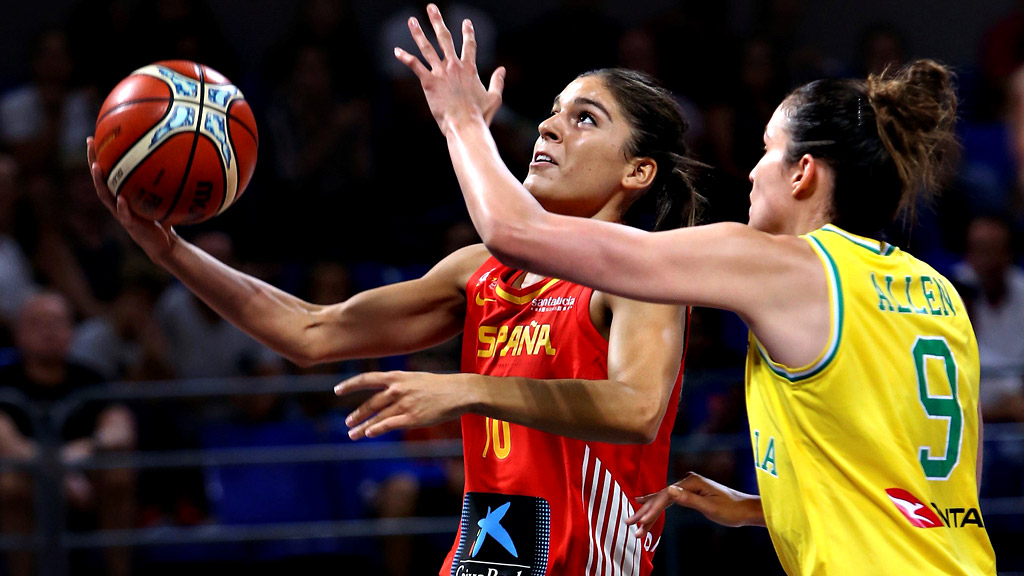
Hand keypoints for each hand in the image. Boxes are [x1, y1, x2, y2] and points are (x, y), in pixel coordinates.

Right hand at [87, 136, 178, 262]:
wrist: (162, 244)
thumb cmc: (160, 218)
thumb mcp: (158, 197)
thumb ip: (160, 182)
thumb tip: (175, 157)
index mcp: (120, 194)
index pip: (106, 173)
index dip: (97, 156)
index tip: (93, 137)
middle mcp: (116, 203)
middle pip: (99, 180)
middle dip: (93, 161)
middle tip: (90, 144)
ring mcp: (121, 214)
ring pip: (105, 197)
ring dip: (100, 182)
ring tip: (97, 167)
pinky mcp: (131, 225)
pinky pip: (124, 215)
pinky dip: (121, 206)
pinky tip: (120, 198)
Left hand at [335, 371, 473, 438]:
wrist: (459, 392)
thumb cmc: (439, 386)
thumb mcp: (415, 378)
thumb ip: (399, 384)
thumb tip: (385, 392)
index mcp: (397, 377)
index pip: (366, 379)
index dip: (349, 385)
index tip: (337, 390)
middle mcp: (397, 389)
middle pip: (370, 403)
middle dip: (356, 414)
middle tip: (347, 422)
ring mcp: (404, 404)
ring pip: (377, 417)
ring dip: (363, 427)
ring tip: (353, 434)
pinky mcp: (412, 418)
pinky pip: (389, 425)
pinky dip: (377, 430)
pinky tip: (369, 434)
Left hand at [394, 3, 504, 132]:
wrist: (465, 125)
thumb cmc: (480, 115)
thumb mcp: (494, 98)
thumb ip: (498, 82)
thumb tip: (502, 69)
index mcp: (470, 69)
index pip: (470, 45)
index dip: (468, 33)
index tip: (466, 22)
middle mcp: (455, 66)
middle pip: (445, 38)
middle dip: (438, 21)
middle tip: (431, 7)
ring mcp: (441, 72)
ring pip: (427, 47)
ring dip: (418, 33)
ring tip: (412, 20)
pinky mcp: (429, 82)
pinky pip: (415, 66)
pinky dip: (405, 58)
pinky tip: (396, 51)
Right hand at [625, 472, 764, 538]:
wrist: (746, 509)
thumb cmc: (731, 510)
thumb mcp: (710, 507)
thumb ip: (688, 499)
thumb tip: (670, 489)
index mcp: (691, 482)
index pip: (665, 496)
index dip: (652, 509)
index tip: (641, 522)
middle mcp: (687, 482)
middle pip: (661, 497)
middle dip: (645, 511)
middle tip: (629, 522)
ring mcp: (688, 487)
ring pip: (663, 500)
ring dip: (649, 511)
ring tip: (633, 521)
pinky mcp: (690, 493)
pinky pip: (669, 501)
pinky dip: (658, 507)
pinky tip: (647, 507)